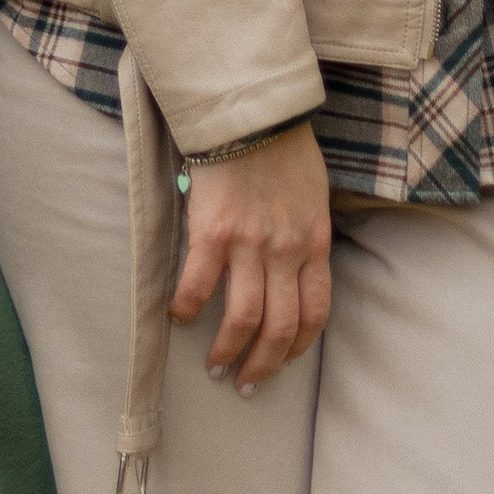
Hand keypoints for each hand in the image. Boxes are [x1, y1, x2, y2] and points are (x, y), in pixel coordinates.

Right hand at [172, 126, 332, 393]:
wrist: (250, 110)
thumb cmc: (282, 146)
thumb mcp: (312, 194)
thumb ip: (305, 232)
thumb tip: (293, 265)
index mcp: (313, 242)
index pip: (315, 313)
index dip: (297, 348)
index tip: (281, 363)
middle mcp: (286, 251)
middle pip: (279, 328)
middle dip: (262, 365)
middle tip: (245, 383)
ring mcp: (250, 243)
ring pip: (242, 318)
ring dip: (227, 350)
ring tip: (214, 365)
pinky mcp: (213, 231)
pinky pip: (198, 285)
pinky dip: (187, 308)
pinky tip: (178, 317)